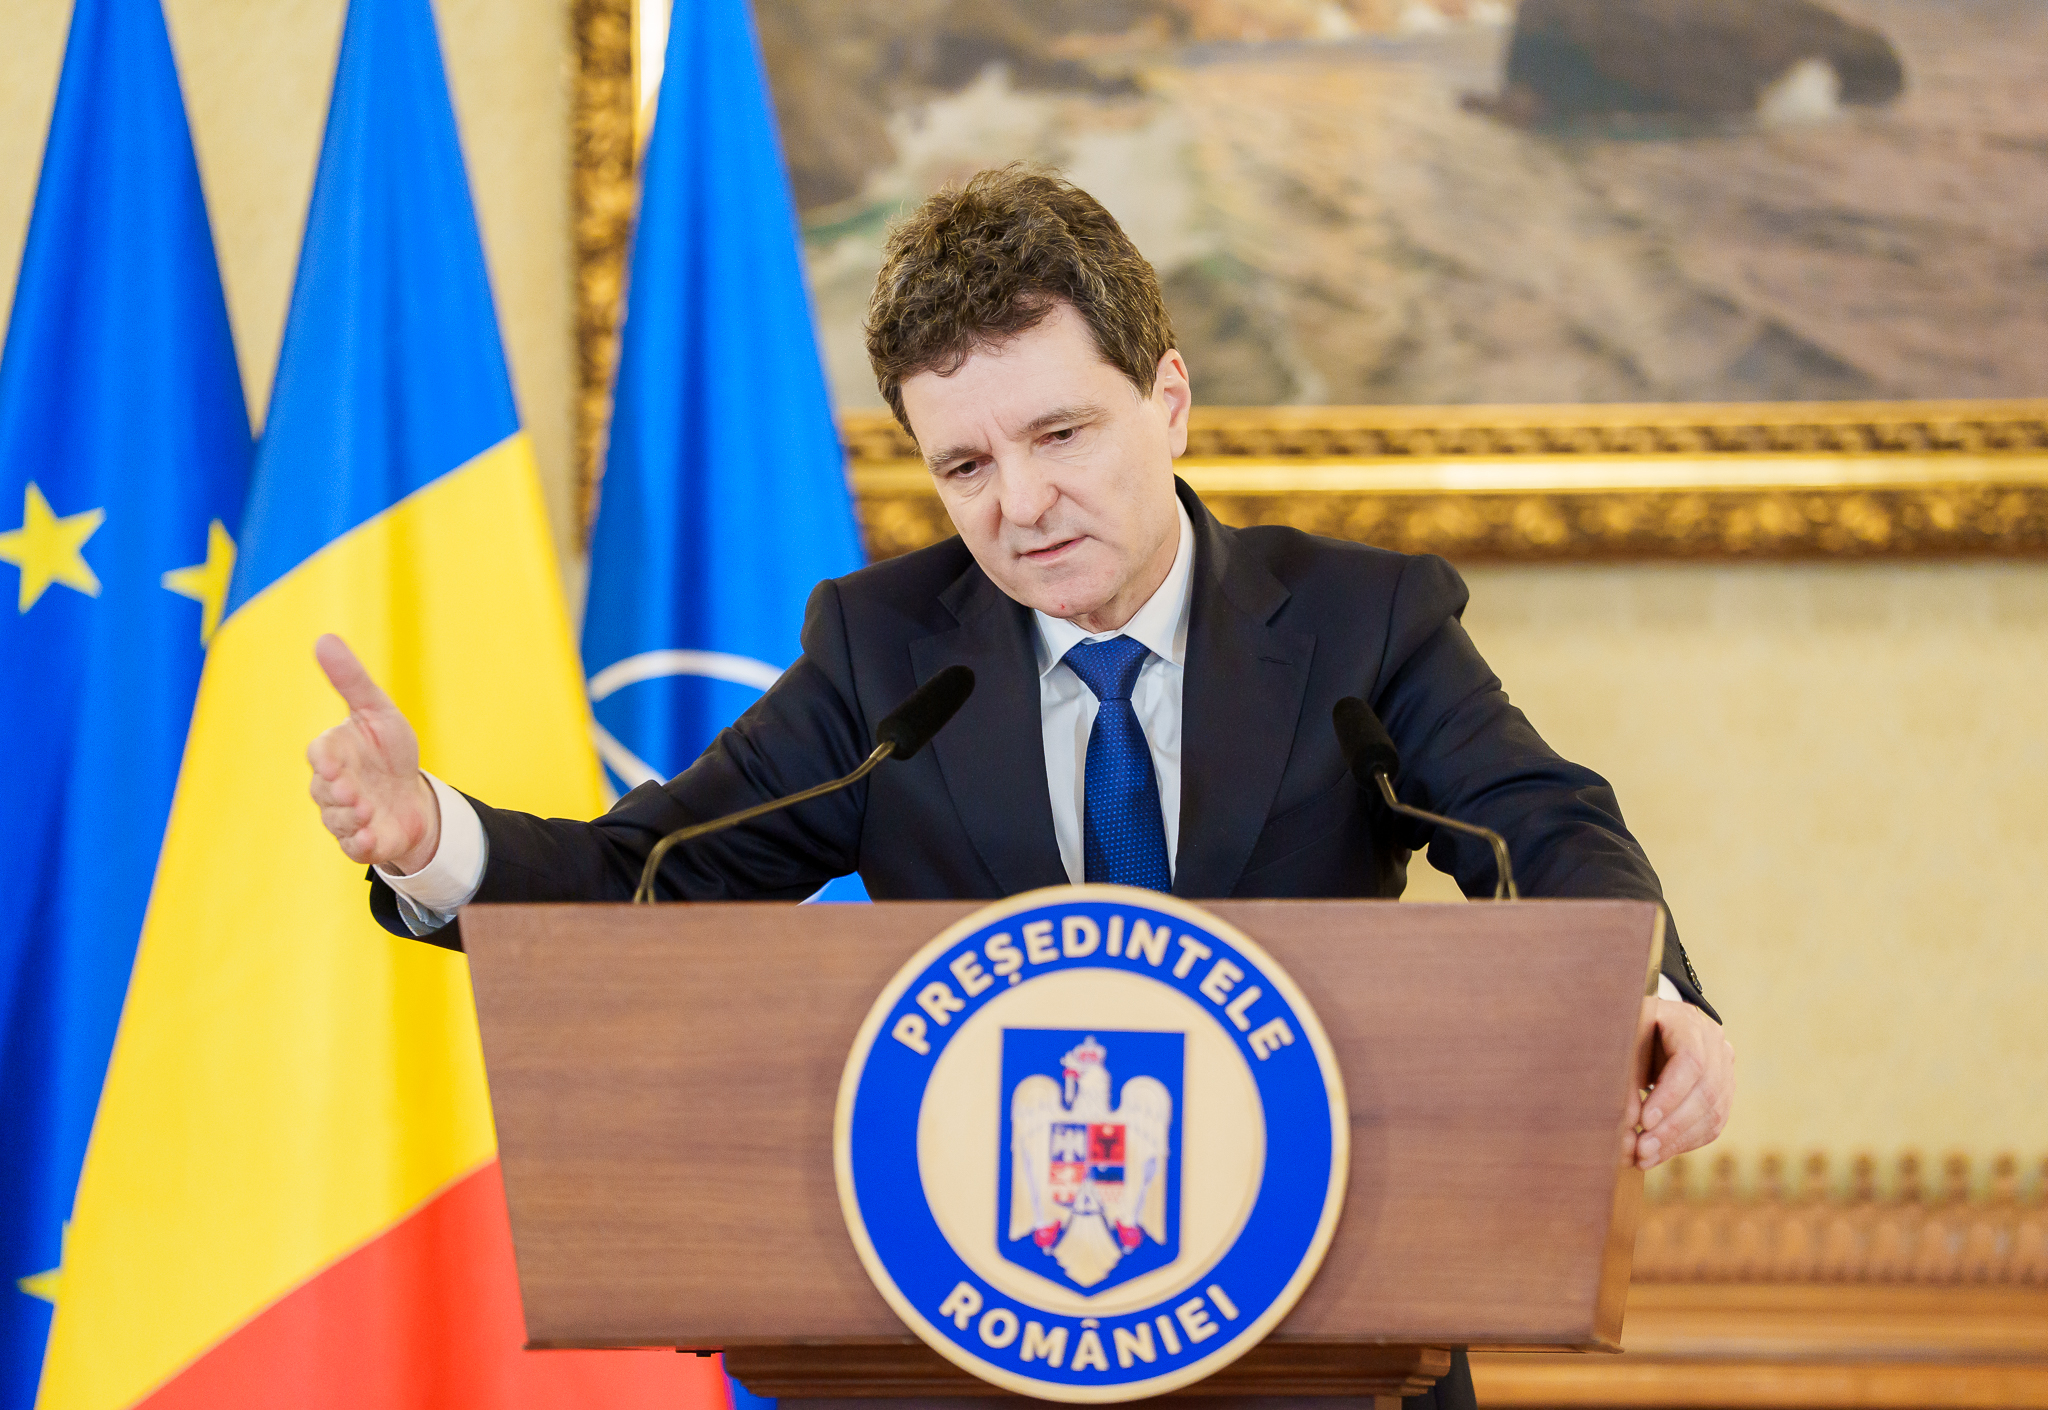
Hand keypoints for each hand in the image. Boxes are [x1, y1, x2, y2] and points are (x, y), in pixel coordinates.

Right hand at [306, 634, 440, 873]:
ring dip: (354, 817)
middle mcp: (331, 786)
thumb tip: (323, 639)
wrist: (413, 796)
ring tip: (371, 813)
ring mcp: (343, 815)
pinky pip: (352, 846)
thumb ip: (351, 680)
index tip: (333, 764)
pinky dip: (360, 843)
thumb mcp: (378, 711)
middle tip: (356, 792)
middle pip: (325, 790)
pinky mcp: (358, 841)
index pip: (319, 754)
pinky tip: (371, 838)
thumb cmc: (390, 751)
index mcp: (333, 753)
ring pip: (338, 819)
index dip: (324, 760)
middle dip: (340, 793)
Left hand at [1628, 998, 1733, 1169]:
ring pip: (1713, 1112)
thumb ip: (1626, 1077)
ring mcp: (1724, 1068)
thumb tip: (1631, 1123)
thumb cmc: (1628, 1032)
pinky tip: (1659, 1153)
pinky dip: (1686, 1142)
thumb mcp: (1622, 1043)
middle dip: (1672, 1126)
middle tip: (1641, 1149)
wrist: (1648, 1026)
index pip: (1690, 1061)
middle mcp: (1714, 1043)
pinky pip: (1713, 1123)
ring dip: (1678, 1141)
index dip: (1669, 1095)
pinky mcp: (1723, 1092)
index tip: (1644, 1121)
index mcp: (1688, 1021)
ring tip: (1645, 1157)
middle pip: (1705, 1091)